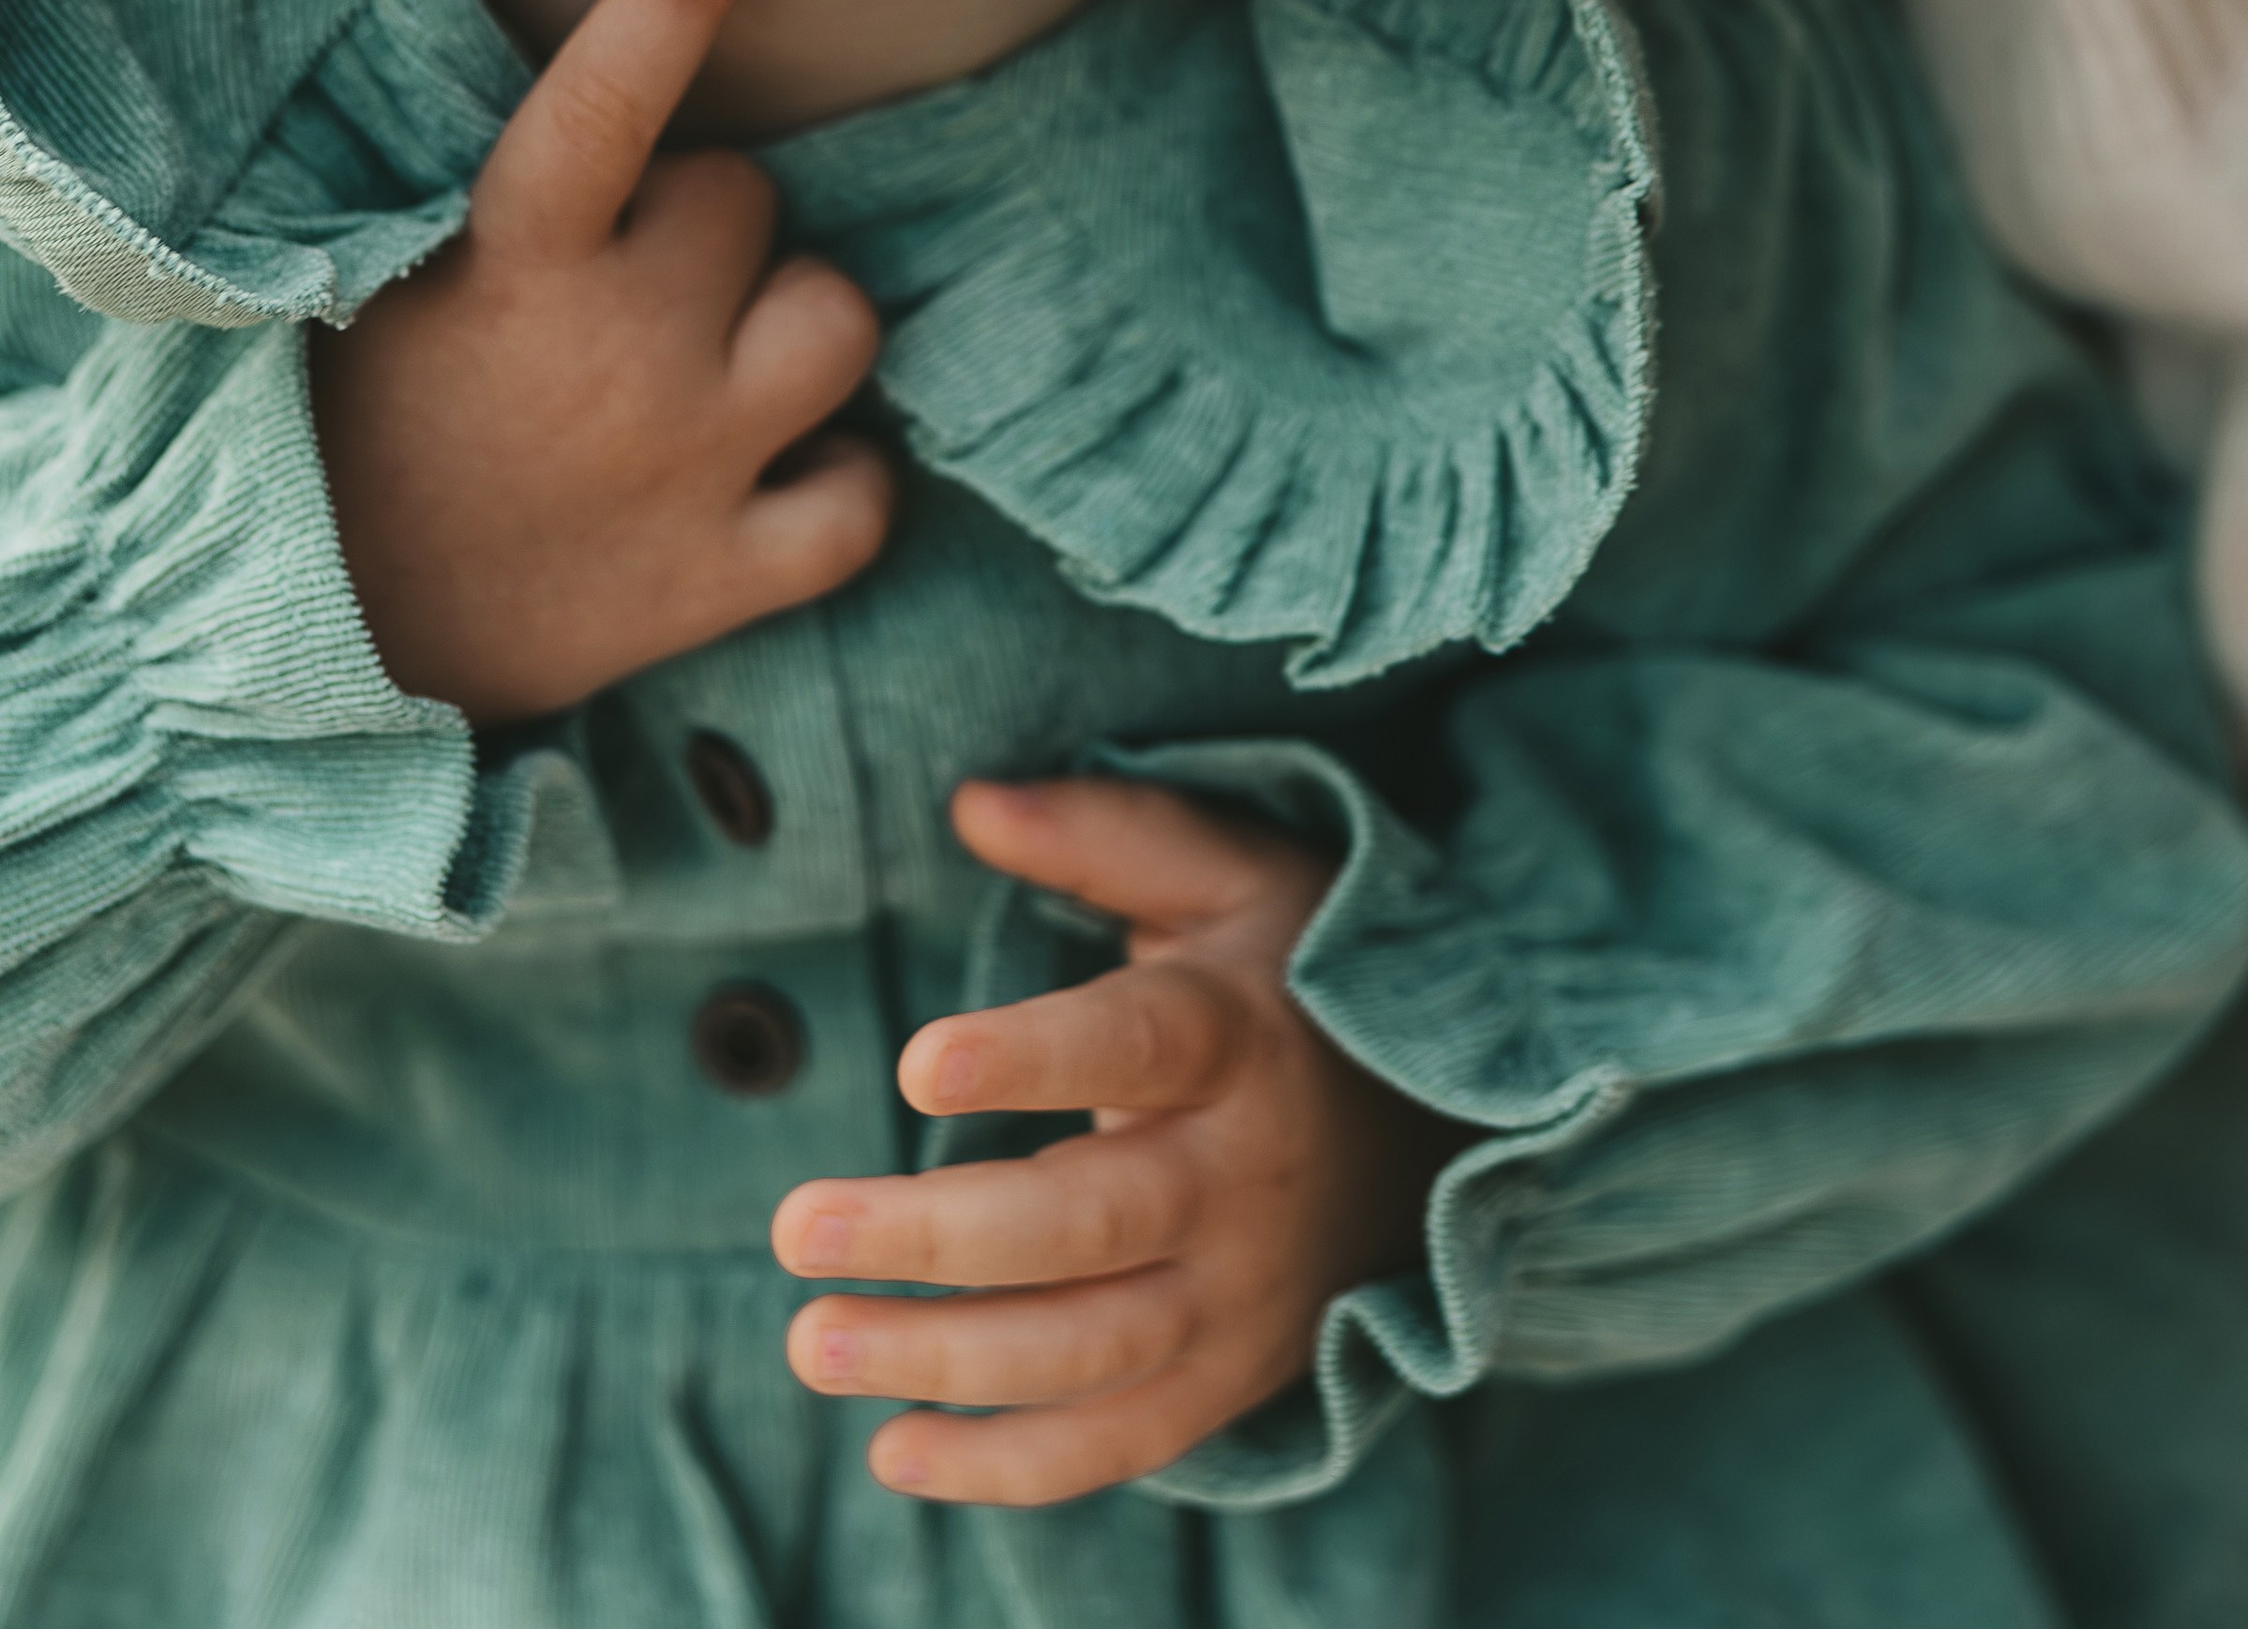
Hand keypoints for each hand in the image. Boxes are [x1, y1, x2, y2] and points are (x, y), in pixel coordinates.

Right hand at [308, 0, 890, 716]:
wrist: (316, 647)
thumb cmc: (357, 431)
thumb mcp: (387, 281)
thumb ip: (509, 191)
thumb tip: (617, 69)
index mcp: (511, 266)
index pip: (606, 93)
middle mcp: (617, 355)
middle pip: (750, 199)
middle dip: (708, 222)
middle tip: (624, 287)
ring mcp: (685, 468)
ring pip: (841, 320)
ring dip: (792, 328)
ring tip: (706, 372)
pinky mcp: (724, 584)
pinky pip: (865, 495)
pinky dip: (838, 481)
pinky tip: (769, 478)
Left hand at [771, 776, 1452, 1502]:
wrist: (1433, 1130)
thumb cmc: (1291, 976)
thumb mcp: (1227, 876)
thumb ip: (1101, 834)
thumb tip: (969, 802)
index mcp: (1241, 1035)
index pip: (1138, 1045)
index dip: (1033, 1058)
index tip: (914, 1064)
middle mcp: (1248, 1177)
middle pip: (1095, 1222)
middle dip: (939, 1234)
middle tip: (794, 1225)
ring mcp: (1244, 1294)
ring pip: (1093, 1348)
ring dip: (945, 1359)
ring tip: (810, 1338)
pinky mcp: (1231, 1377)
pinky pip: (1120, 1444)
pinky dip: (1008, 1465)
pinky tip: (891, 1452)